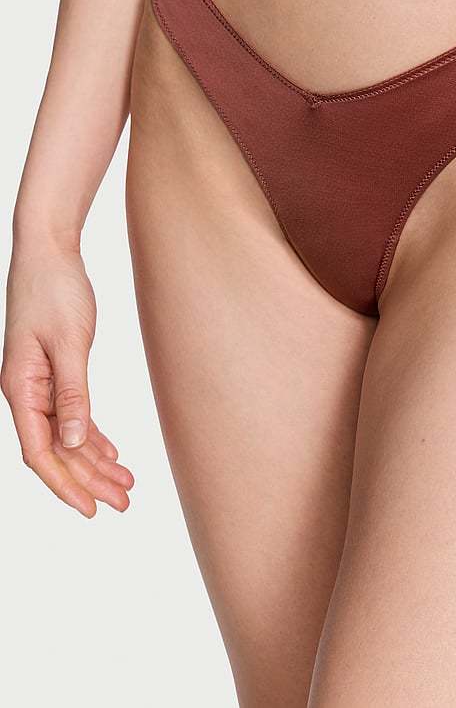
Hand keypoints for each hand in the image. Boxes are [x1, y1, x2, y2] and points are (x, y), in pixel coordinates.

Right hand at [2, 245, 133, 516]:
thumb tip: (72, 441)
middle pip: (57, 451)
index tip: (90, 510)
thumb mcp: (69, 342)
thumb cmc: (54, 291)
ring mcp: (40, 384)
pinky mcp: (56, 371)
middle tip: (123, 503)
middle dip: (88, 480)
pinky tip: (112, 452)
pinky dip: (93, 435)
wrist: (49, 253)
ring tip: (126, 485)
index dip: (65, 484)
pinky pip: (73, 414)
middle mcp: (27, 392)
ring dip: (95, 461)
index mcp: (21, 389)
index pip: (40, 452)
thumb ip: (72, 393)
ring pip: (68, 436)